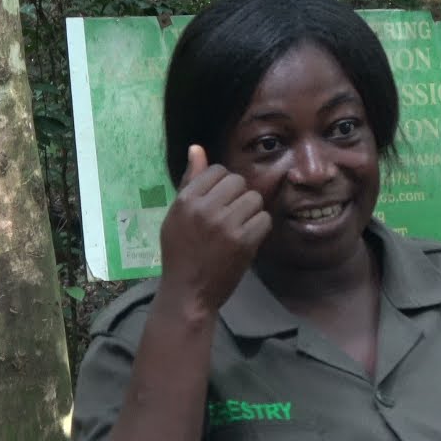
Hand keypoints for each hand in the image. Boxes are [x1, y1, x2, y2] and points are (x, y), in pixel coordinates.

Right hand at [157, 145, 271, 317]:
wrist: (188, 292)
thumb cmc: (180, 252)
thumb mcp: (176, 215)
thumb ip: (190, 181)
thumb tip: (197, 148)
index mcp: (186, 200)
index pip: (217, 171)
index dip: (221, 186)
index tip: (218, 203)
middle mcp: (205, 209)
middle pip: (238, 182)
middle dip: (238, 197)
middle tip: (229, 217)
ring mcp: (226, 225)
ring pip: (254, 199)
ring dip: (250, 212)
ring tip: (237, 228)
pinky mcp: (244, 242)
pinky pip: (264, 219)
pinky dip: (259, 229)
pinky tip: (246, 239)